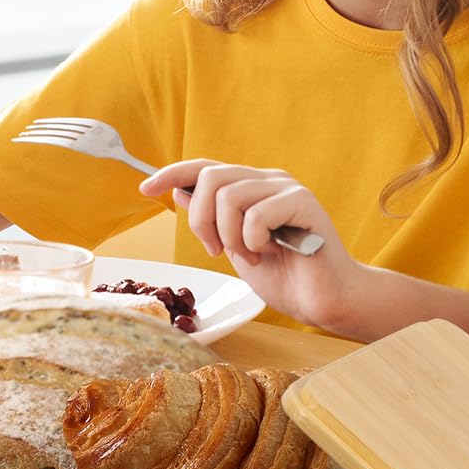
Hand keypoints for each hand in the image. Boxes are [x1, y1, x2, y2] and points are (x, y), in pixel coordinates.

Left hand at [139, 159, 364, 334]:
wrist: (323, 301)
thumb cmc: (285, 278)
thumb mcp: (234, 248)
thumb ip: (213, 221)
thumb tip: (179, 192)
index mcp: (251, 187)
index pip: (205, 167)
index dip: (172, 173)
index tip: (145, 188)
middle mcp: (268, 179)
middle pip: (211, 179)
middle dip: (202, 221)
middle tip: (217, 250)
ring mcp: (287, 188)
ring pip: (230, 197)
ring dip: (231, 237)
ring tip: (251, 256)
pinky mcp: (303, 202)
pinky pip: (256, 215)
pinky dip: (254, 241)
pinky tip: (272, 252)